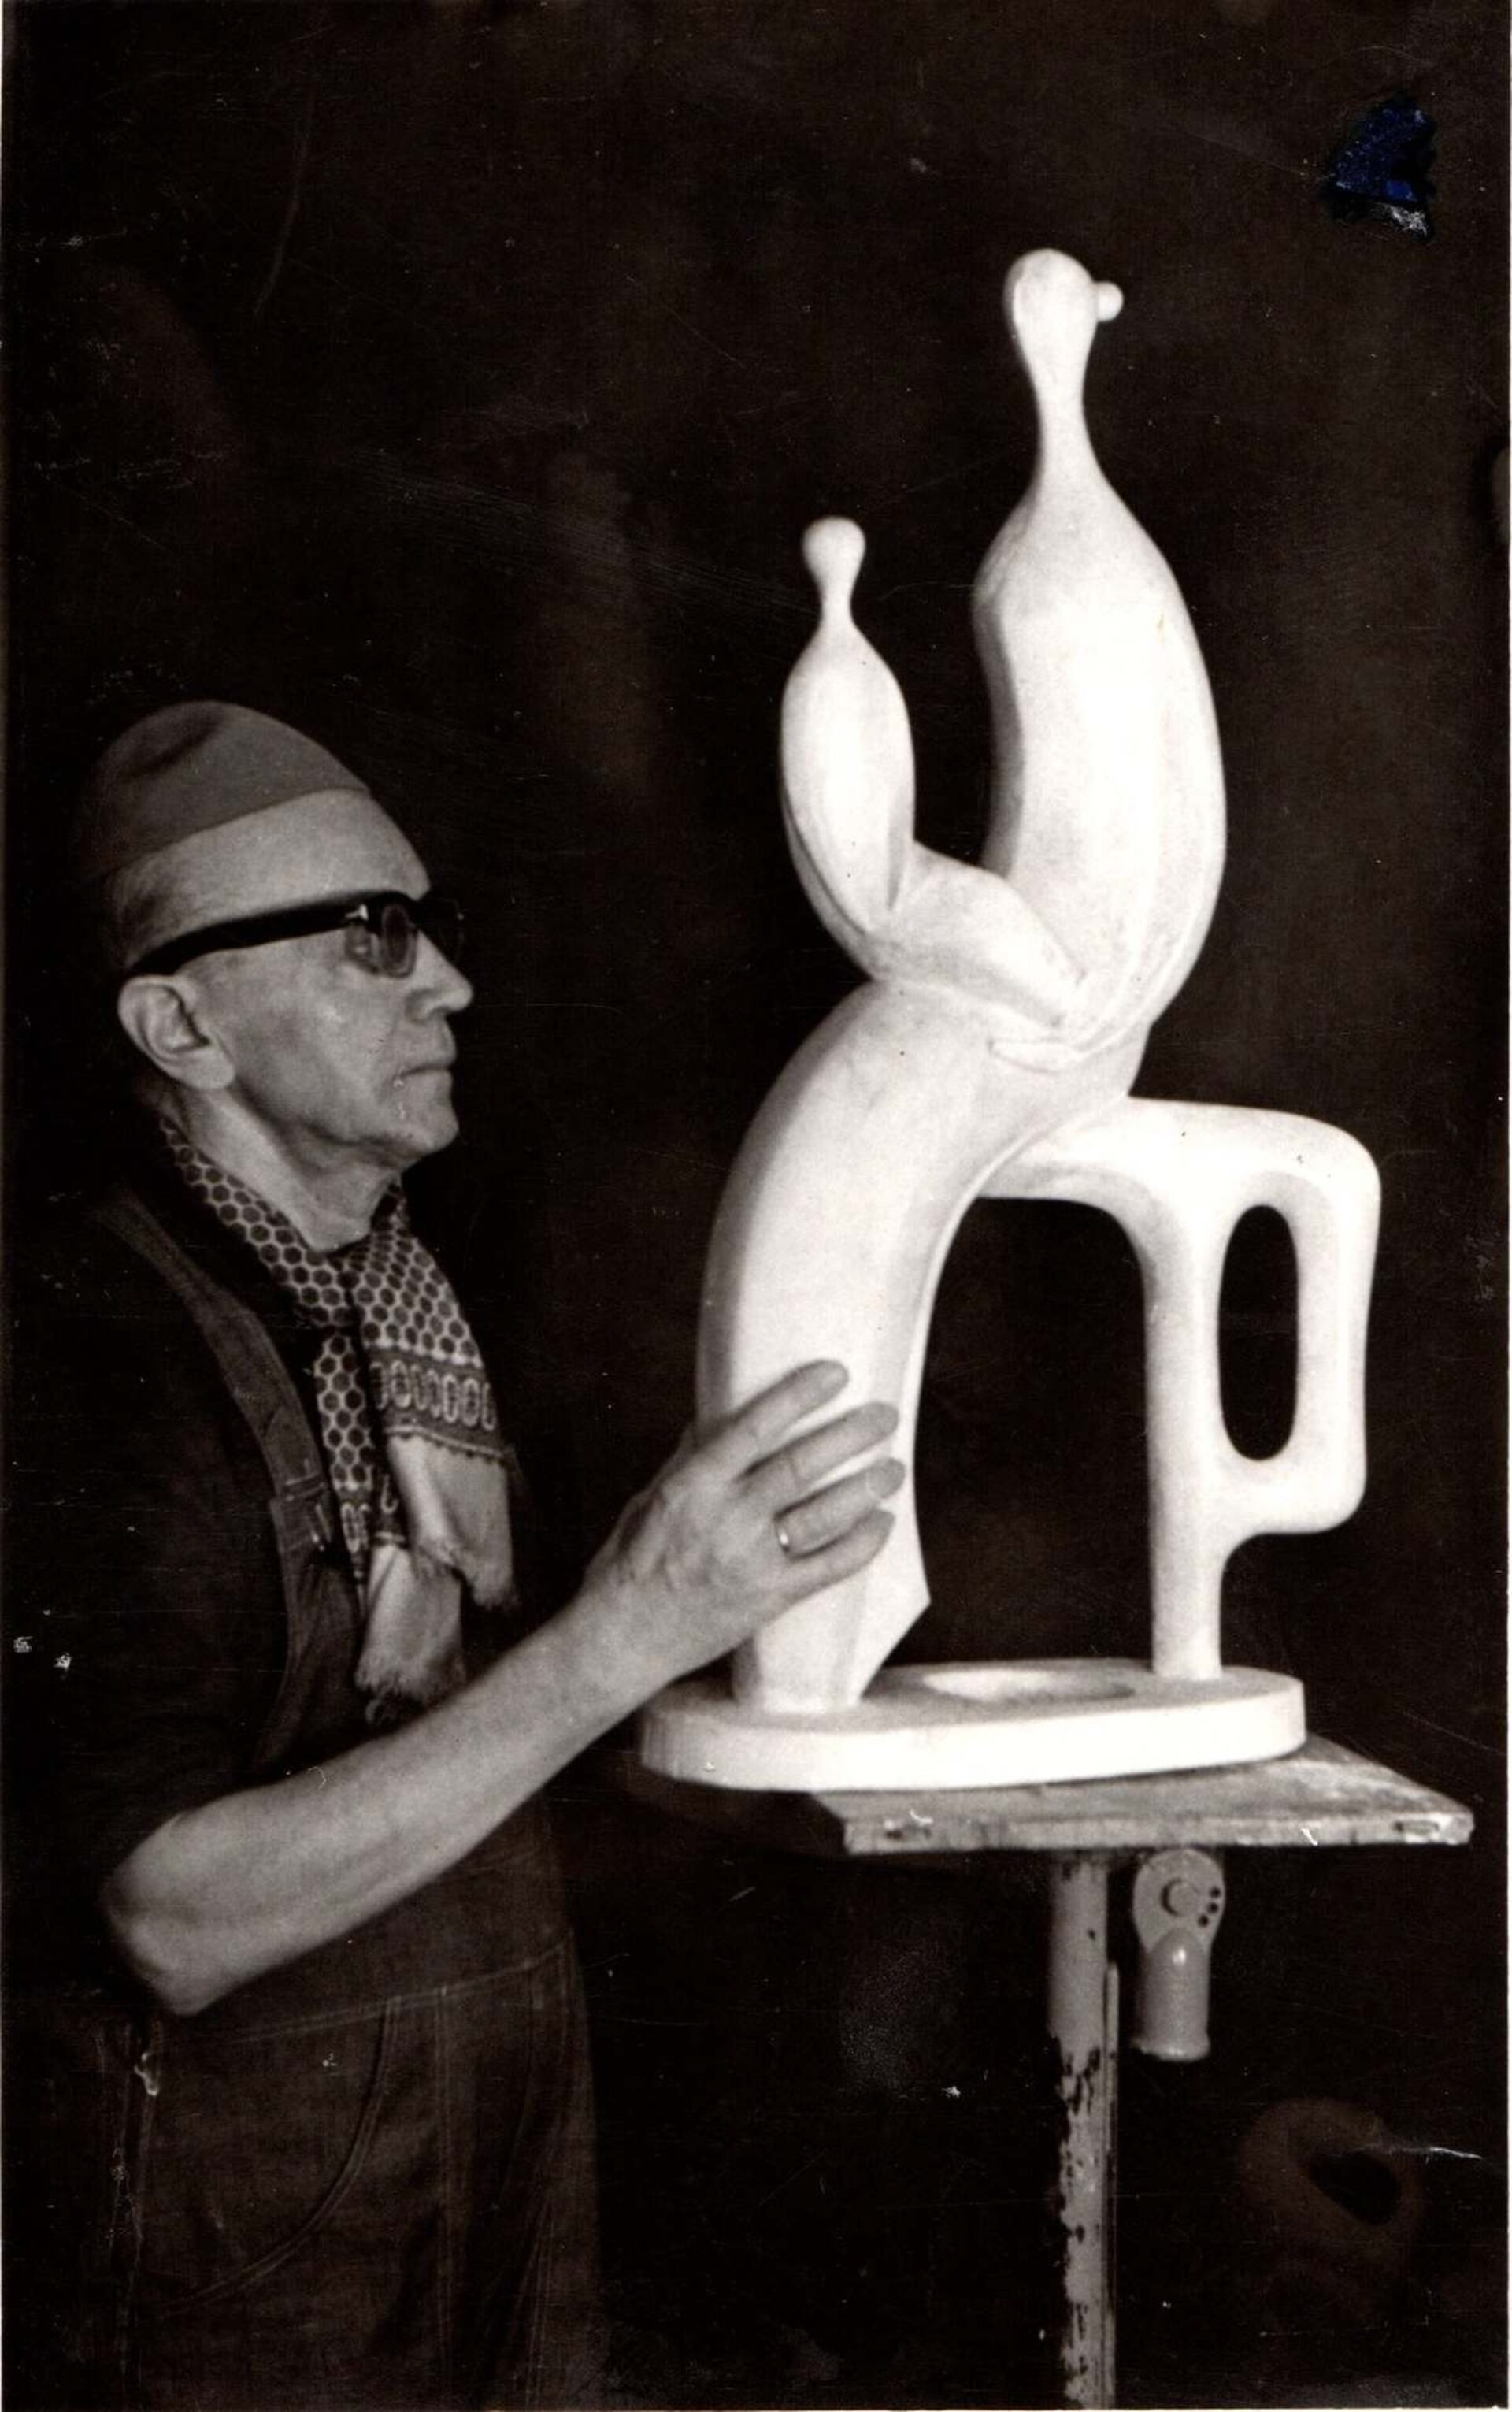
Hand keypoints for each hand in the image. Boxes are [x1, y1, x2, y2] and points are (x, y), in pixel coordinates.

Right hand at [585, 1361, 901, 1693]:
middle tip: (885, 1416)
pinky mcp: (770, 1598)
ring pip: (824, 1516)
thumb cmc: (630, 1563)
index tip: (835, 1373)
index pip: (753, 1428)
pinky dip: (861, 1544)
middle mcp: (726, 1518)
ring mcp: (751, 1560)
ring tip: (894, 1469)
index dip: (797, 1396)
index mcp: (693, 1486)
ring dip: (866, 1488)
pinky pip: (828, 1569)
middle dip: (850, 1437)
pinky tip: (882, 1523)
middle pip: (801, 1467)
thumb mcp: (650, 1498)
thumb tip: (720, 1417)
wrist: (623, 1638)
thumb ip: (691, 1460)